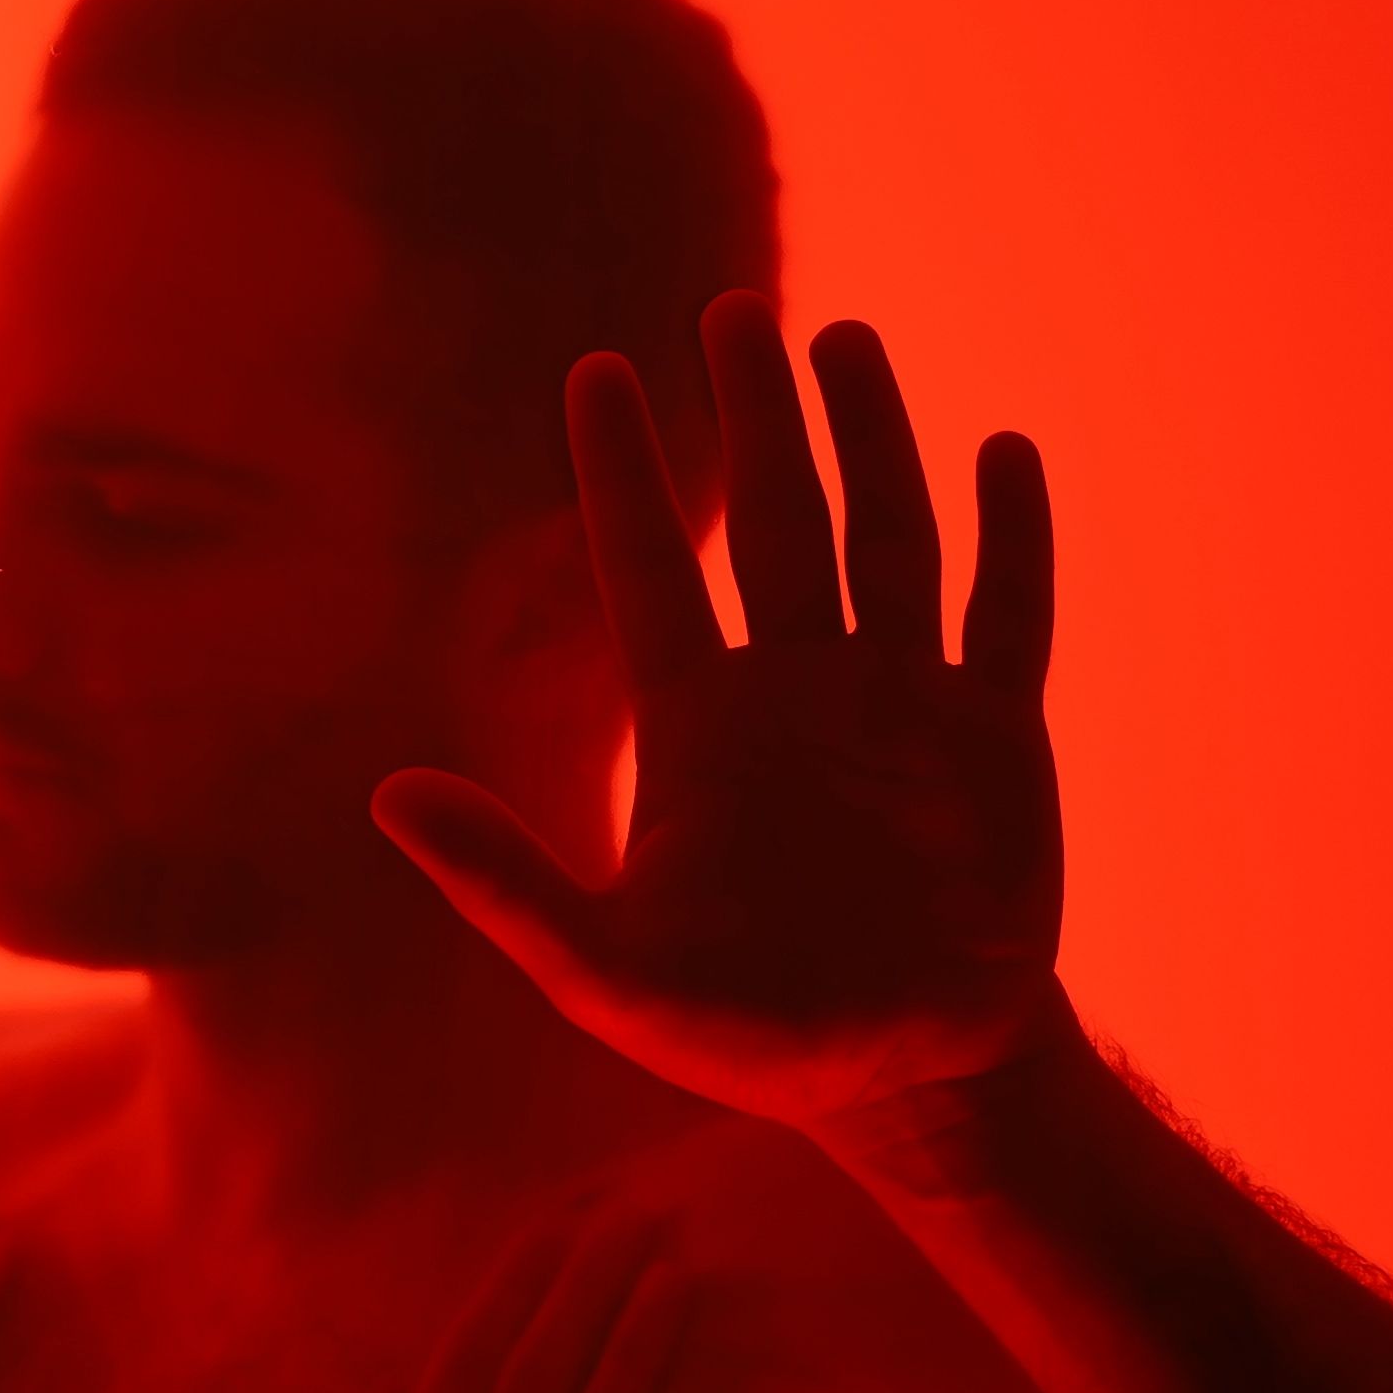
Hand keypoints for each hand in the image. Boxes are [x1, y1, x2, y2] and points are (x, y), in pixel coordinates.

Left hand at [376, 293, 1063, 1131]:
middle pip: (773, 517)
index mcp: (697, 725)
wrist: (905, 1085)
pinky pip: (1004, 611)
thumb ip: (499, 879)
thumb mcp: (601, 970)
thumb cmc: (746, 1036)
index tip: (593, 370)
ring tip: (846, 339)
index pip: (648, 566)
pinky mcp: (996, 736)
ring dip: (870, 438)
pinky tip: (999, 444)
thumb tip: (383, 796)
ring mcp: (899, 702)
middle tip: (729, 307)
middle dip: (753, 415)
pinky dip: (1008, 532)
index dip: (623, 469)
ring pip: (884, 534)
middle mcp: (795, 689)